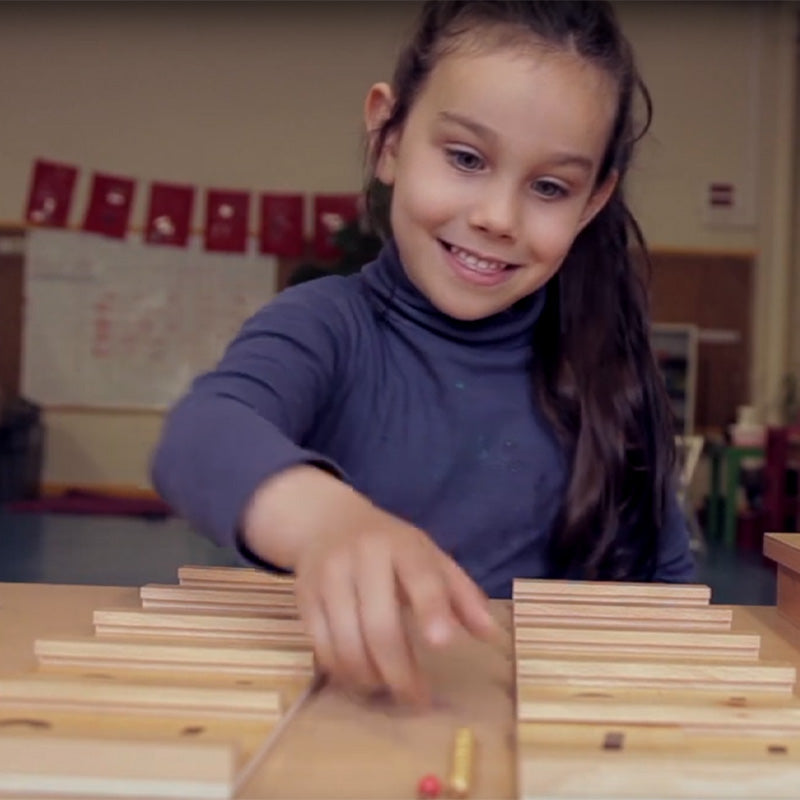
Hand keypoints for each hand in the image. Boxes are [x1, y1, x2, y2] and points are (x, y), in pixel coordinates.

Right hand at [241, 466, 497, 703]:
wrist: (326, 522)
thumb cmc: (389, 545)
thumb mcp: (430, 556)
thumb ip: (461, 593)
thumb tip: (492, 635)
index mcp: (401, 544)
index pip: (420, 577)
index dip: (431, 610)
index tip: (443, 644)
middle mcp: (361, 557)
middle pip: (378, 625)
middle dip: (399, 670)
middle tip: (417, 698)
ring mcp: (328, 577)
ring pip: (347, 643)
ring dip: (371, 677)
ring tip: (389, 688)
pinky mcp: (304, 598)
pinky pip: (321, 647)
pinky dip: (343, 671)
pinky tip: (361, 676)